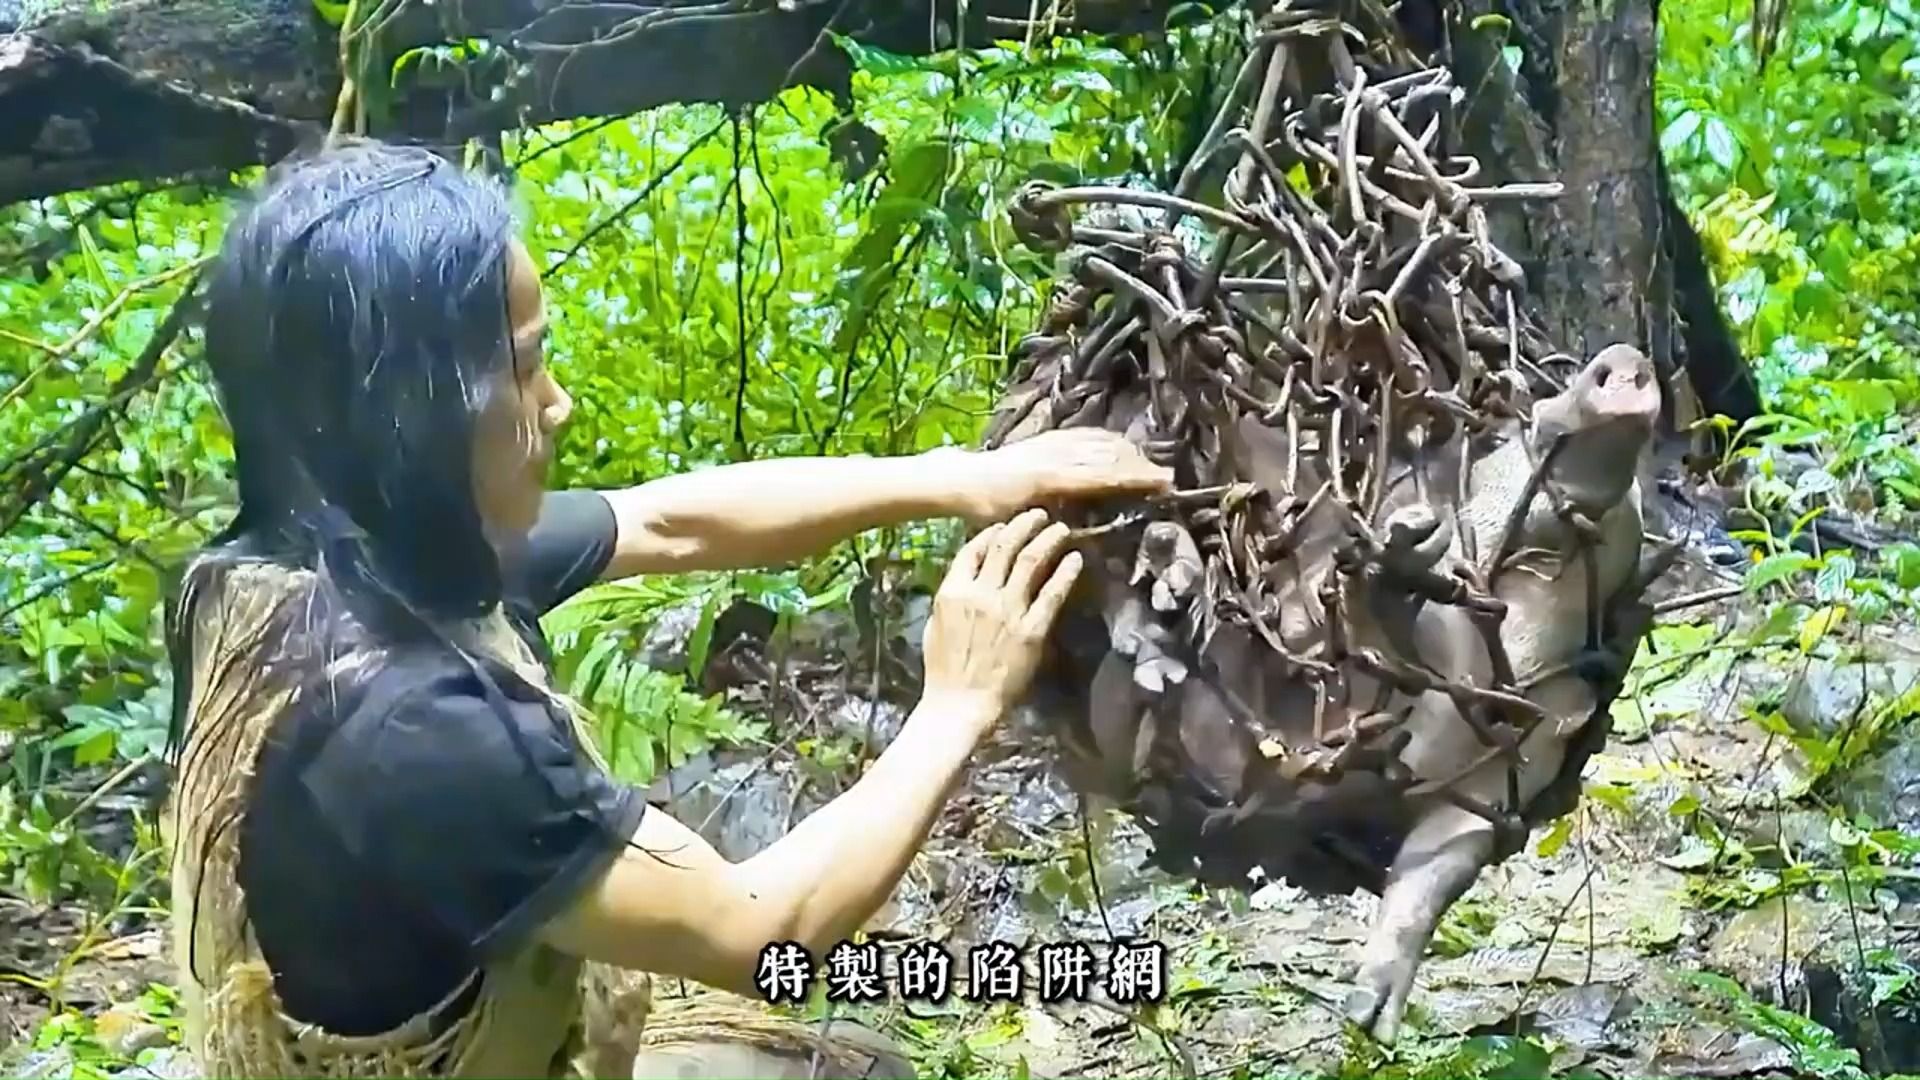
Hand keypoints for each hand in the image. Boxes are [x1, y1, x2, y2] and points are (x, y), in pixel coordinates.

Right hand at [921, 509, 1082, 722]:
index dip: (992, 533)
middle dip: (1024, 525)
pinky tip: (1075, 559)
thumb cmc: (944, 669)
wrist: (960, 704)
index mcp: (953, 591)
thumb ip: (953, 597)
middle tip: (1040, 515)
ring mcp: (1008, 610)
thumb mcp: (936, 625)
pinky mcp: (1033, 629)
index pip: (974, 550)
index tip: (1005, 527)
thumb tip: (968, 578)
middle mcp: (981, 594)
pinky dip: (1065, 572)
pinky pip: (1052, 593)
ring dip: (1048, 540)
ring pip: (1031, 561)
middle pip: (1005, 547)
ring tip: (1060, 529)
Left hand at [958, 429, 1172, 524]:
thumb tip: (1085, 529)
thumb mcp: (1019, 521)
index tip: (1163, 482)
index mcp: (1051, 477)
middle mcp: (1055, 454)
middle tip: (1167, 477)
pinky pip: (1084, 435)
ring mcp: (1051, 443)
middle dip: (1139, 464)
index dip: (1136, 478)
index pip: (1104, 475)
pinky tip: (1117, 444)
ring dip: (1127, 451)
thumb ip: (1052, 522)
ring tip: (1150, 463)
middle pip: (1108, 455)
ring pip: (1098, 442)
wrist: (961, 479)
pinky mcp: (1046, 438)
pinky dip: (1106, 439)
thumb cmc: (985, 508)